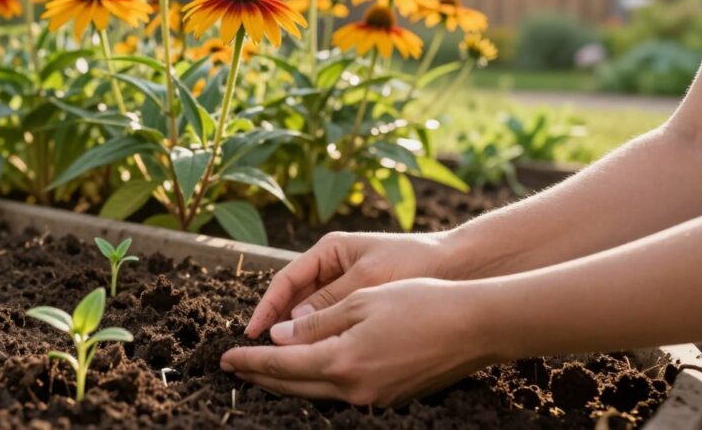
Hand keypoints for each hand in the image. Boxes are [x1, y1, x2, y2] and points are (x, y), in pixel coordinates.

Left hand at [222, 278, 492, 406]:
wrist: (476, 326)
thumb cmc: (419, 302)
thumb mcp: (361, 302)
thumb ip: (317, 323)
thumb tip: (279, 337)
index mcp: (342, 361)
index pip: (281, 364)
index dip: (250, 360)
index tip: (225, 357)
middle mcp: (354, 389)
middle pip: (293, 385)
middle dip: (260, 376)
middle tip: (233, 368)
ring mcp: (374, 399)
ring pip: (316, 393)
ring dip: (286, 382)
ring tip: (262, 372)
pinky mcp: (390, 399)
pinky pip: (341, 395)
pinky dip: (316, 384)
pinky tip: (308, 373)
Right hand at [244, 231, 455, 337]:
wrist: (458, 265)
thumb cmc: (414, 263)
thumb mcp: (369, 280)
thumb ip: (331, 301)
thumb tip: (293, 326)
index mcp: (329, 250)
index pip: (286, 280)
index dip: (267, 307)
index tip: (252, 332)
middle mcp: (332, 267)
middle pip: (294, 299)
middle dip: (277, 324)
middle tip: (258, 351)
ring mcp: (345, 285)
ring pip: (311, 314)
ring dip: (298, 333)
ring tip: (283, 359)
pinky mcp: (360, 302)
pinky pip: (332, 322)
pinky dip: (322, 337)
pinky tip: (317, 356)